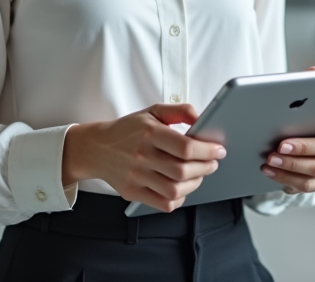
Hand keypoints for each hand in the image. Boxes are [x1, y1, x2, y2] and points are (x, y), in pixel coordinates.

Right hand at [62, 103, 224, 212]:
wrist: (96, 148)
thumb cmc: (128, 129)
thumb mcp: (152, 111)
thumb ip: (179, 110)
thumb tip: (201, 118)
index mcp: (149, 132)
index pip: (185, 147)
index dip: (207, 151)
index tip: (218, 150)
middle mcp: (142, 155)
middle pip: (183, 171)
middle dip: (205, 168)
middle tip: (212, 163)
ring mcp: (136, 176)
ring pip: (174, 190)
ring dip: (195, 184)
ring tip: (199, 175)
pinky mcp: (132, 192)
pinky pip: (162, 203)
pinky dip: (178, 199)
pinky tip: (182, 189)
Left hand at [260, 66, 314, 193]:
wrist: (302, 146)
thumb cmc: (303, 120)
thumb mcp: (305, 104)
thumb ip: (309, 86)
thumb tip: (313, 71)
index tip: (297, 135)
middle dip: (299, 151)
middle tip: (276, 149)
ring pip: (313, 173)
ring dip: (288, 169)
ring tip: (268, 162)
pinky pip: (306, 187)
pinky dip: (286, 180)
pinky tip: (271, 173)